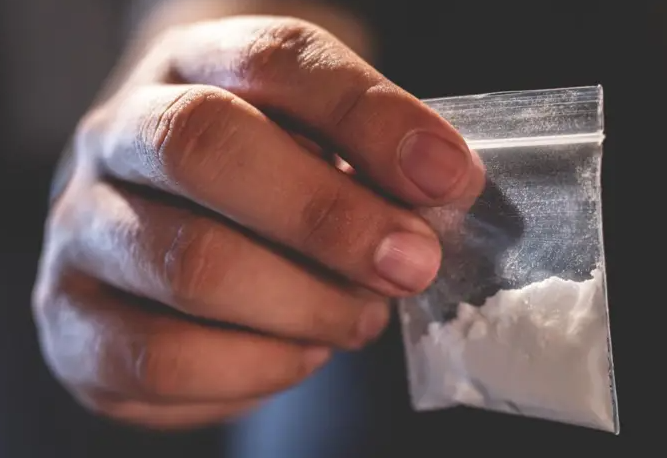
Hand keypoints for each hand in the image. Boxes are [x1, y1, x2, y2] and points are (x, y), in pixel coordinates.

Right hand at [33, 16, 483, 429]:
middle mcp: (119, 136)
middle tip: (408, 263)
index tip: (446, 177)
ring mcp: (82, 230)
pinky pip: (162, 359)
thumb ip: (372, 158)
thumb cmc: (265, 177)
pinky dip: (257, 368)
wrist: (168, 215)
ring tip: (358, 317)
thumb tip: (439, 192)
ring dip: (304, 305)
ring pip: (189, 265)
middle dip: (329, 218)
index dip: (369, 118)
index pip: (276, 61)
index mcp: (193, 66)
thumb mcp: (320, 142)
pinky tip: (298, 352)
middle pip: (205, 149)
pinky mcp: (73, 322)